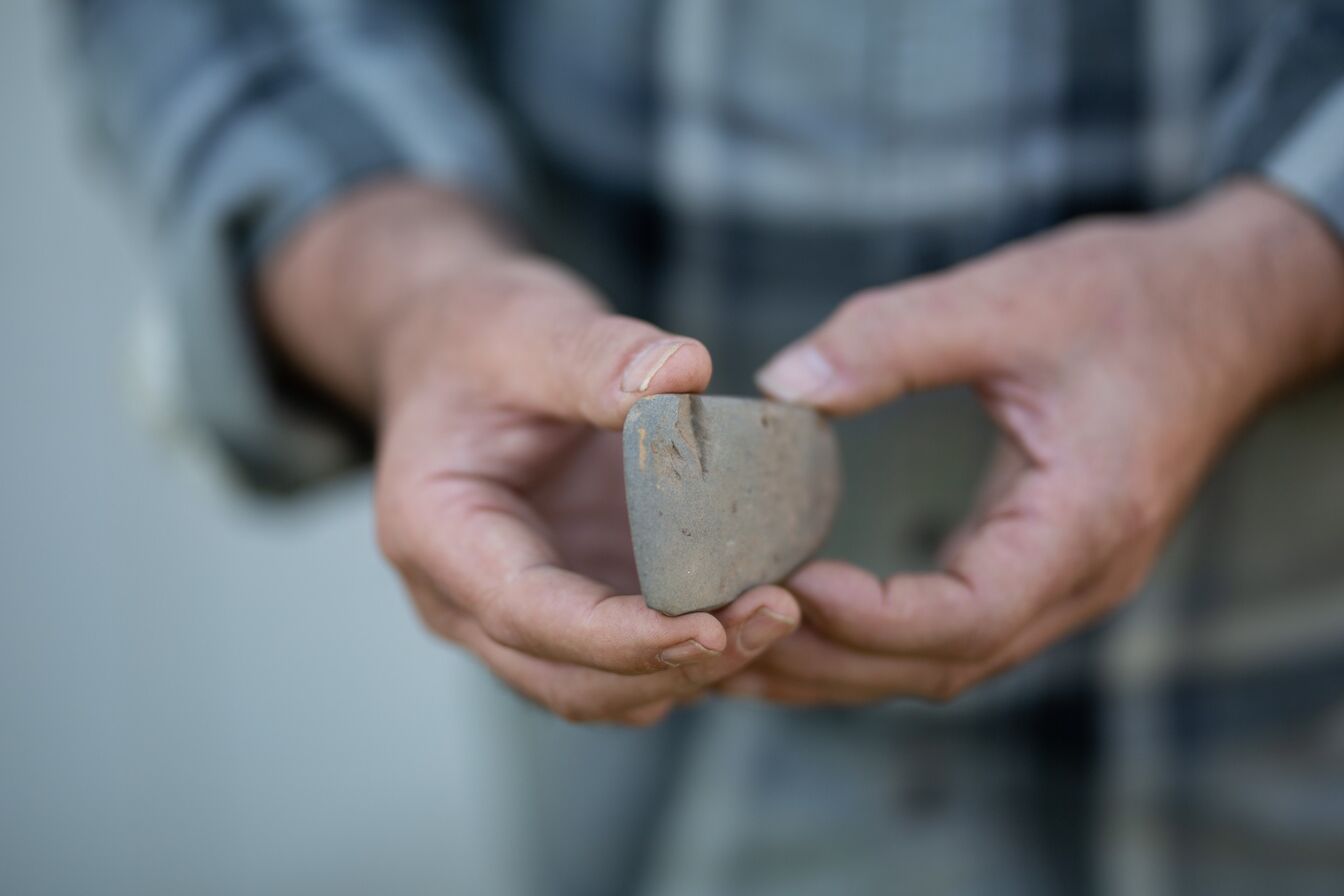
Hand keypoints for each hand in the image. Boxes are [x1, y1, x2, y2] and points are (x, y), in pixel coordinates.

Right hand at [261, 181, 799, 723]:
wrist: (460, 357)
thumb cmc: (480, 341)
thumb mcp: (527, 327)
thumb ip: (597, 355)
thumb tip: (686, 372)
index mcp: (437, 532)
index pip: (525, 612)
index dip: (618, 636)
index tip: (708, 628)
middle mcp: (468, 598)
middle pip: (570, 679)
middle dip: (673, 666)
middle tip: (776, 614)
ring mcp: (525, 616)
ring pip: (609, 691)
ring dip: (696, 673)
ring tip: (786, 616)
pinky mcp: (577, 610)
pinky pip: (639, 662)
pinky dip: (702, 655)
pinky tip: (769, 611)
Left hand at [722, 180, 1343, 705]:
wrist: (1227, 308)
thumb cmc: (1132, 299)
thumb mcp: (1010, 298)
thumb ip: (893, 338)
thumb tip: (780, 385)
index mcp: (1087, 521)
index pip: (972, 615)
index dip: (870, 618)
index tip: (783, 582)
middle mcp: (1079, 578)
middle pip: (940, 665)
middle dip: (825, 658)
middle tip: (716, 629)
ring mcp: (1060, 583)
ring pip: (938, 665)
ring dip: (834, 665)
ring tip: (727, 643)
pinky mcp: (1035, 567)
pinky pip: (944, 633)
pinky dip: (865, 639)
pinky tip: (794, 615)